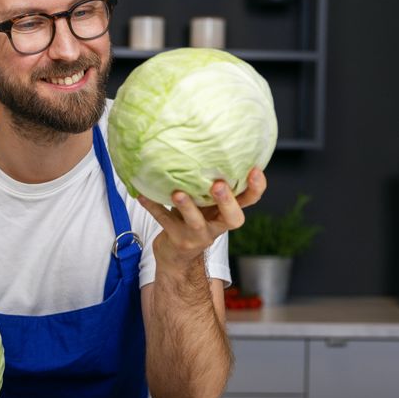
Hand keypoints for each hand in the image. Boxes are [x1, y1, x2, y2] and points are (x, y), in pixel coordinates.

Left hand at [137, 168, 266, 270]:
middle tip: (218, 184)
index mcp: (227, 212)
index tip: (255, 169)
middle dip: (227, 201)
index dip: (256, 188)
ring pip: (196, 222)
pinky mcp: (177, 239)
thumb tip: (202, 141)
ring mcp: (198, 235)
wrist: (176, 255)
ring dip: (187, 207)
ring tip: (178, 193)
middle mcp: (217, 225)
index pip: (250, 201)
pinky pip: (164, 220)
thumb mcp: (205, 202)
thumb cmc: (193, 220)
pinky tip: (142, 195)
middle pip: (232, 218)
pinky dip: (153, 206)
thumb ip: (207, 182)